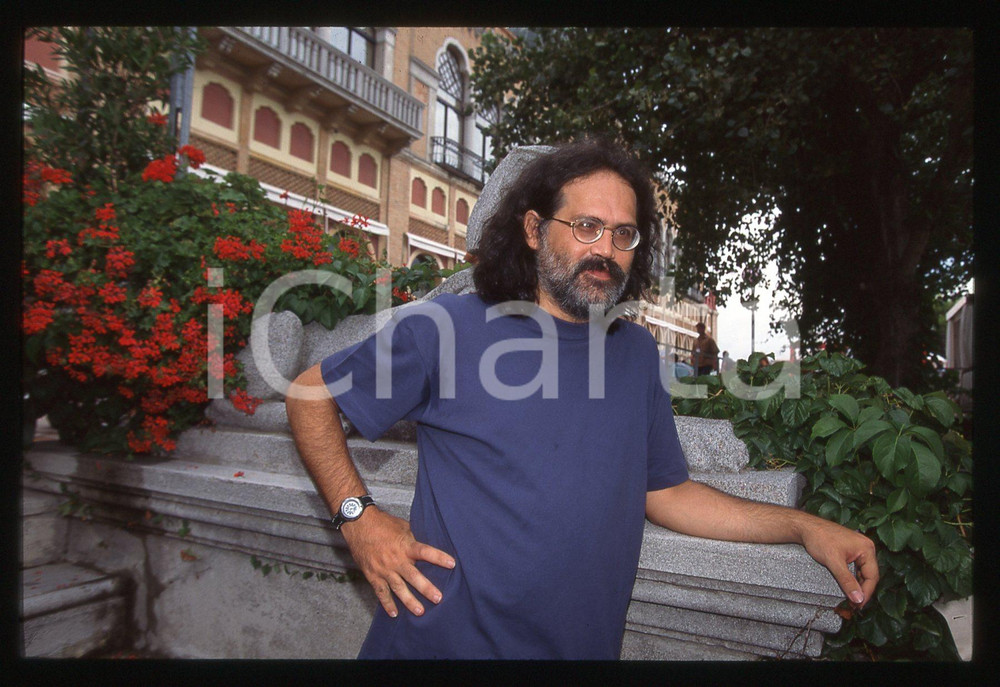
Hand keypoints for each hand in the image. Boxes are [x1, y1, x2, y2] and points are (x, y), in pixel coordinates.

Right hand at [341, 507, 455, 617]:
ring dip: (409, 601)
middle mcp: (396, 559)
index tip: (452, 564)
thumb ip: (413, 539)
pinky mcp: (373, 575)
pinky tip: (394, 613)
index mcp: (405, 545)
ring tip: (420, 612)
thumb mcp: (402, 527)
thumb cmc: (382, 523)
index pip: (425, 552)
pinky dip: (387, 603)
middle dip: (426, 588)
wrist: (359, 524)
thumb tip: (423, 546)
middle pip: (413, 576)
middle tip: (438, 599)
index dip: (439, 557)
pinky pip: (381, 592)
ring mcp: (384, 569)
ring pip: (398, 588)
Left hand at [799, 518, 878, 608]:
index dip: (866, 593)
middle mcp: (865, 547)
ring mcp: (858, 549)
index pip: (872, 576)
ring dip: (857, 586)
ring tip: (851, 599)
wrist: (805, 527)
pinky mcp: (850, 551)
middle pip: (869, 575)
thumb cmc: (819, 538)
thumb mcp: (833, 562)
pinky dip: (852, 579)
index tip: (859, 605)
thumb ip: (846, 581)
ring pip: (862, 572)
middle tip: (854, 605)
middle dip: (862, 591)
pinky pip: (855, 568)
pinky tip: (848, 587)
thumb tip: (858, 598)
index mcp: (866, 548)